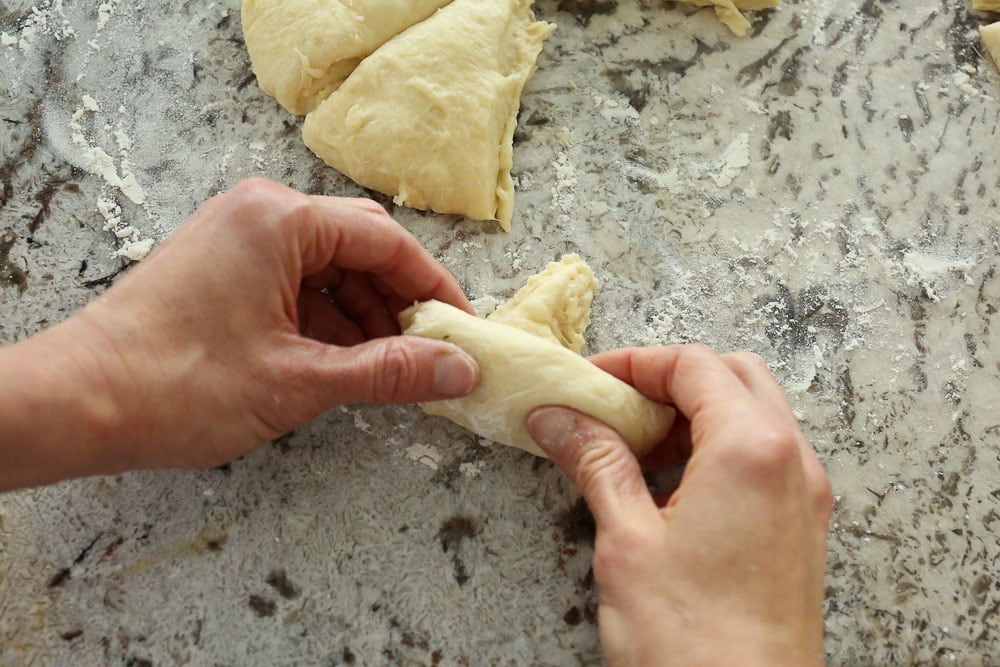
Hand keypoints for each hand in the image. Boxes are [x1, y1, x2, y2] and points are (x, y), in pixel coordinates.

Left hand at [0, 178, 477, 488]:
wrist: (75, 403)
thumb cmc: (175, 385)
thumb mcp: (298, 381)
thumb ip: (388, 372)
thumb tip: (457, 368)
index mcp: (280, 220)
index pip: (387, 243)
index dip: (433, 288)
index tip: (462, 330)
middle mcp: (260, 214)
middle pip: (360, 249)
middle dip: (398, 304)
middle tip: (428, 354)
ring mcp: (238, 239)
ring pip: (330, 270)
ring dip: (364, 318)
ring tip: (389, 370)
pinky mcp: (223, 268)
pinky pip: (296, 285)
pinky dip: (326, 322)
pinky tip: (344, 365)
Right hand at [526, 346, 831, 666]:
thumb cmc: (695, 644)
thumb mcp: (627, 540)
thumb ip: (596, 462)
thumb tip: (559, 418)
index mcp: (752, 449)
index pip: (692, 366)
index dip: (634, 364)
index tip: (589, 382)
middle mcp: (792, 461)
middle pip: (731, 377)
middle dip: (668, 381)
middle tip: (612, 408)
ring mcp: (804, 496)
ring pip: (752, 414)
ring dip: (692, 415)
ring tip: (632, 449)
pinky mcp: (801, 528)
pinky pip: (762, 458)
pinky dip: (716, 450)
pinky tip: (669, 486)